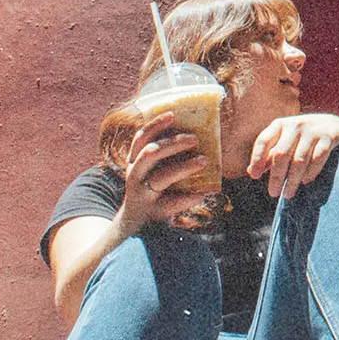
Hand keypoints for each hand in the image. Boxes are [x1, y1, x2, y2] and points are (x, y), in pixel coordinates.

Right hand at [120, 113, 210, 228]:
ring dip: (184, 167)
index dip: (156, 125)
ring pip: (161, 177)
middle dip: (173, 144)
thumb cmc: (150, 189)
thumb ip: (164, 155)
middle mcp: (135, 175)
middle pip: (150, 153)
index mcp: (134, 161)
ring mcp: (142, 194)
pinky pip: (172, 203)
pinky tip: (203, 193)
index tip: (173, 115)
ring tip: (204, 160)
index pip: (141, 138)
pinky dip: (189, 197)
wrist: (135, 224)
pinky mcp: (153, 212)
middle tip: (195, 138)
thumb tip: (195, 136)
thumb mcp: (150, 170)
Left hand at [247, 113, 338, 196]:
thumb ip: (268, 155)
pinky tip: (305, 181)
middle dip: (276, 176)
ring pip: (299, 160)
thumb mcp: (283, 141)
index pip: (263, 140)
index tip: (254, 176)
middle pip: (281, 154)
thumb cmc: (301, 137)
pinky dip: (311, 172)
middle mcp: (295, 125)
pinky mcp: (328, 137)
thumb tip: (251, 172)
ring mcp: (313, 130)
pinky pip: (318, 158)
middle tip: (274, 193)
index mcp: (279, 125)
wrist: (332, 124)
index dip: (257, 159)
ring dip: (293, 180)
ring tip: (288, 194)